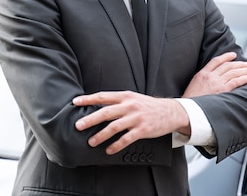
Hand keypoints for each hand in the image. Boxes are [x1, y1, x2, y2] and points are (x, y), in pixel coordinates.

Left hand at [72, 91, 188, 154]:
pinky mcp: (143, 129)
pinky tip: (109, 150)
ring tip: (91, 142)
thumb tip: (99, 107)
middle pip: (106, 112)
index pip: (103, 96)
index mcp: (125, 96)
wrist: (170, 111)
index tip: (76, 102)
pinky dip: (116, 145)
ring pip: (114, 127)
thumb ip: (118, 102)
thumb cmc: (149, 106)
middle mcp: (129, 105)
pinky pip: (126, 139)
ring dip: (101, 135)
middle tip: (78, 125)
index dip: (88, 99)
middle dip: (90, 119)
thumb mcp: (133, 98)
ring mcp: (136, 117)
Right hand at [182, 52, 246, 97]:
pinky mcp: (222, 91)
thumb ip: (203, 78)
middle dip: (238, 64)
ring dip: (243, 70)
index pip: (216, 61)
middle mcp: (210, 76)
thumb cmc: (191, 99)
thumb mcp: (194, 84)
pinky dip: (243, 79)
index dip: (226, 56)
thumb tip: (212, 77)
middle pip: (227, 66)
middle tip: (246, 64)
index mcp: (202, 73)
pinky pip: (235, 82)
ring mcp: (216, 83)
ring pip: (233, 73)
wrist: (189, 108)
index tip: (233, 55)